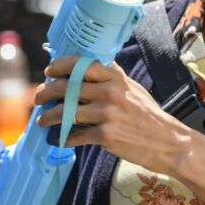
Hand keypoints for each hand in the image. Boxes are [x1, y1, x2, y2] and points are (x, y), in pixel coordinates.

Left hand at [35, 56, 193, 175]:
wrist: (167, 142)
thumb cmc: (149, 115)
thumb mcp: (133, 88)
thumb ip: (114, 76)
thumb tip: (98, 62)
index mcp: (116, 78)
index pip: (82, 64)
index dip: (60, 66)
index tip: (49, 72)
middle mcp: (110, 92)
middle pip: (67, 87)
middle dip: (46, 92)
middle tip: (38, 98)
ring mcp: (107, 114)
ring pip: (65, 112)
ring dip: (48, 117)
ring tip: (42, 121)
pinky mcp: (105, 135)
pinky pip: (75, 135)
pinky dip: (64, 138)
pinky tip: (61, 140)